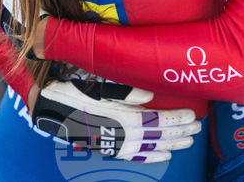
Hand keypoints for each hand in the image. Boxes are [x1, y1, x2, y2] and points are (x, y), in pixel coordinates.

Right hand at [32, 78, 200, 162]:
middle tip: (197, 129)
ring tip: (188, 142)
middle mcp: (121, 134)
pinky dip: (152, 157)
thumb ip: (123, 92)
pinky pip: (135, 157)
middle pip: (158, 135)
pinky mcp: (109, 149)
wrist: (45, 110)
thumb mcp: (95, 86)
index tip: (193, 116)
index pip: (157, 120)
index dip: (176, 119)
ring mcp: (115, 144)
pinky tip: (165, 156)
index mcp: (121, 118)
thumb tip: (148, 95)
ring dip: (171, 144)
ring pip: (150, 147)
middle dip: (179, 132)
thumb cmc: (70, 92)